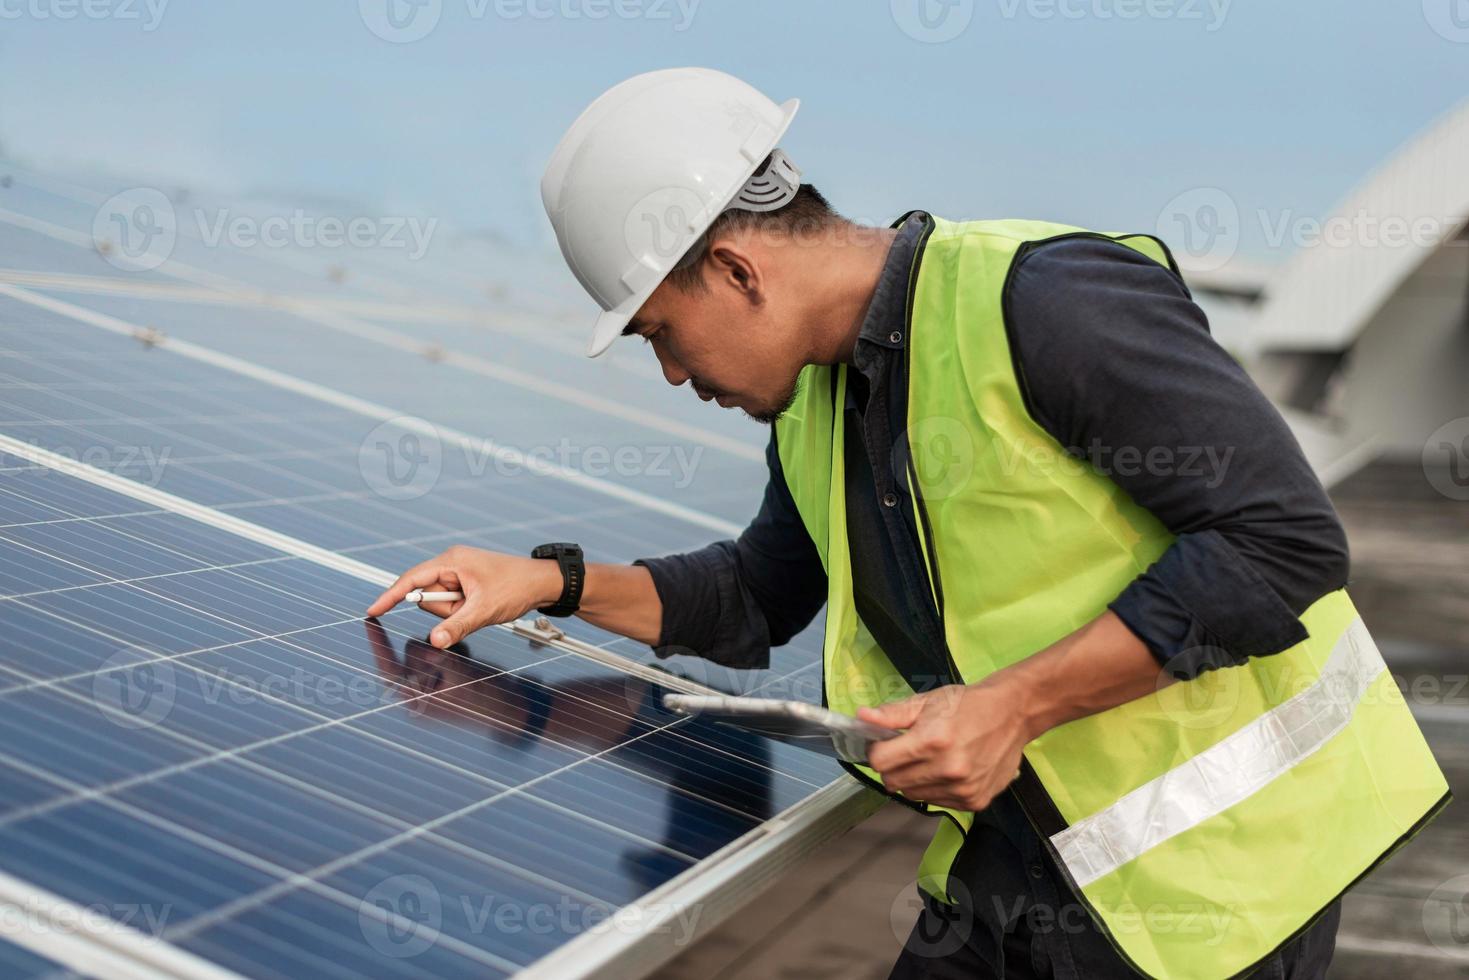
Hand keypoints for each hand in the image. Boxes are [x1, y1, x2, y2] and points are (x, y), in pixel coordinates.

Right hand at [365, 546, 563, 648]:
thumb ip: (456, 627)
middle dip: (445, 610)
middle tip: (471, 608)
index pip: (411, 580)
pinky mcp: (465, 584)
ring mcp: (459, 574)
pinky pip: (453, 605)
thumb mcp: (485, 610)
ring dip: (457, 613)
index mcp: (452, 561)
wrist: (544, 583)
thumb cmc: (518, 586)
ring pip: (440, 605)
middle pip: (426, 596)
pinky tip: (482, 607)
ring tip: (481, 607)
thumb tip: (434, 641)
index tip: (373, 610)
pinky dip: (463, 612)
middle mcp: (452, 564)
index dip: (390, 596)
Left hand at [858, 678, 1032, 811]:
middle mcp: (948, 769)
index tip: (884, 744)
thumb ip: (892, 714)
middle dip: (893, 766)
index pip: (881, 762)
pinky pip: (937, 802)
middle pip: (894, 781)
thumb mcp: (927, 701)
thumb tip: (861, 717)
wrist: (1013, 714)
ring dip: (913, 779)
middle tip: (907, 751)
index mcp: (932, 741)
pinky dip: (935, 789)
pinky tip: (948, 770)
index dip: (876, 752)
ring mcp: (962, 789)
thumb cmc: (967, 704)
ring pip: (913, 795)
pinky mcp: (974, 801)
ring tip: (930, 759)